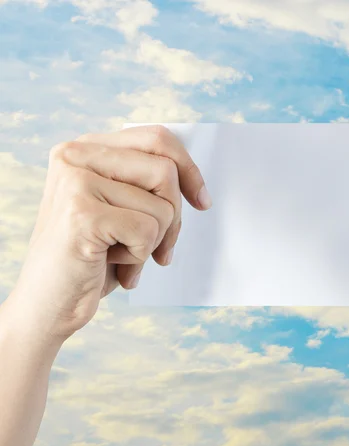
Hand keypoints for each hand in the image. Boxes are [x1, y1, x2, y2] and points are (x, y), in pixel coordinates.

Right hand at [8, 125, 211, 340]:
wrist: (48, 305)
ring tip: (123, 257)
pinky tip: (111, 265)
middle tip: (162, 248)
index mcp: (87, 148)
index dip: (189, 169)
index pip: (156, 138)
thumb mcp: (122, 210)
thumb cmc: (92, 258)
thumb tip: (194, 180)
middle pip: (166, 170)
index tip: (202, 201)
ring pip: (162, 204)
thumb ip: (146, 184)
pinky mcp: (82, 214)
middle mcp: (76, 156)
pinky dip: (139, 258)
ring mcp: (76, 182)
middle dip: (175, 216)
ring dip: (154, 242)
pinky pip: (147, 231)